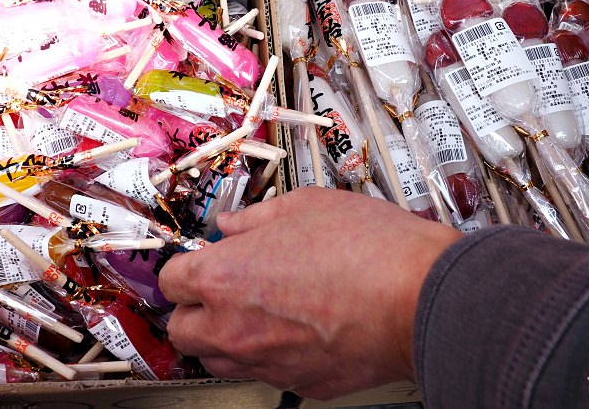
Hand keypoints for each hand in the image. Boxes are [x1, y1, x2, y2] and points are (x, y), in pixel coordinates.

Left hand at [159, 187, 461, 399]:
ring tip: (253, 312)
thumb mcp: (304, 204)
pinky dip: (270, 356)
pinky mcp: (300, 384)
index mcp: (224, 277)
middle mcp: (234, 328)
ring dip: (222, 338)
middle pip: (181, 330)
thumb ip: (255, 217)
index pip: (170, 280)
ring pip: (217, 361)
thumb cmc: (367, 248)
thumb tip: (233, 224)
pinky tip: (297, 330)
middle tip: (218, 289)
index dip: (184, 266)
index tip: (200, 259)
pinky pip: (267, 374)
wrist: (419, 296)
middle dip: (192, 308)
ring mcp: (267, 363)